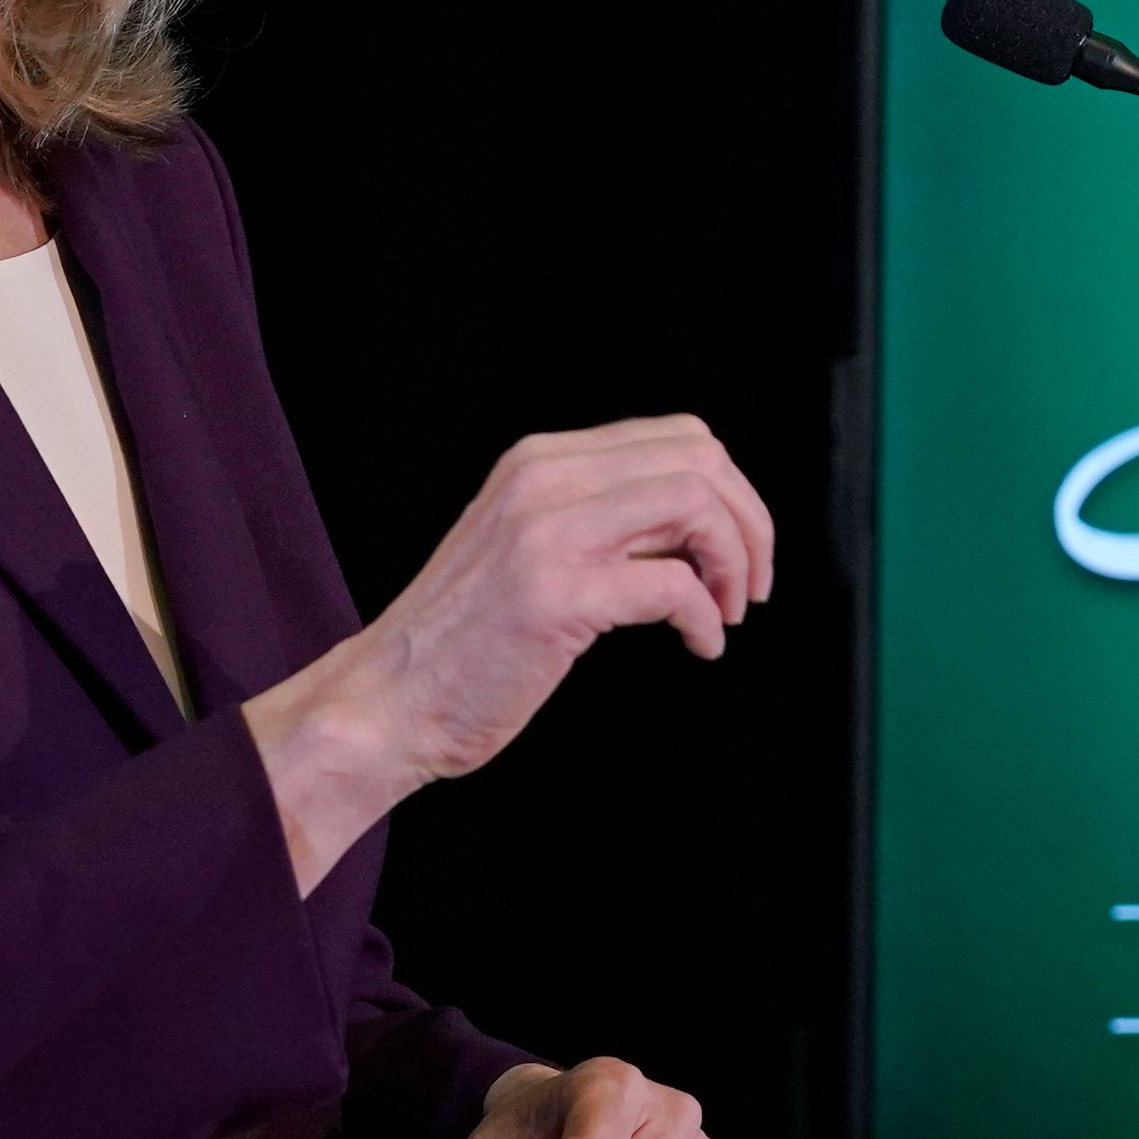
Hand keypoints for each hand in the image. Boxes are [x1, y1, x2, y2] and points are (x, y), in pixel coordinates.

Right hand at [244, 416, 773, 889]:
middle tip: (748, 586)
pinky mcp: (554, 596)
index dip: (731, 493)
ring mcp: (545, 534)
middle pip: (699, 458)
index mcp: (540, 462)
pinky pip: (673, 585)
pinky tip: (699, 646)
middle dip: (749, 523)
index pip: (679, 437)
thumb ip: (605, 522)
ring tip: (725, 613)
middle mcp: (542, 480)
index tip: (739, 550)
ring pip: (694, 503)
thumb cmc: (465, 643)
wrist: (389, 701)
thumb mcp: (531, 548)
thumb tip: (699, 528)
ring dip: (734, 563)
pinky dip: (705, 619)